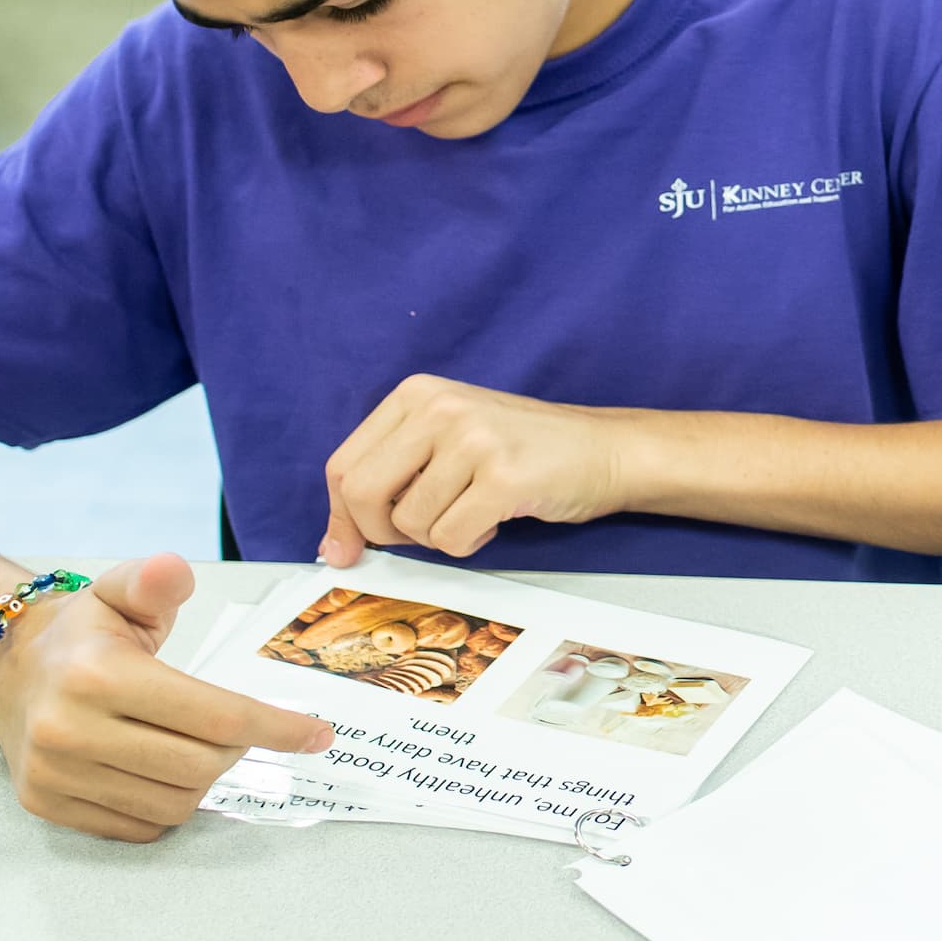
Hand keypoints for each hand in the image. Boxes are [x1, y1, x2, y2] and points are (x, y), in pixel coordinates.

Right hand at [0, 552, 335, 840]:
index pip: (214, 716)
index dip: (277, 728)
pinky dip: (165, 806)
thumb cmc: (84, 633)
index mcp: (97, 675)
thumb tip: (175, 570)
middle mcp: (68, 729)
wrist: (8, 668)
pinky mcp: (46, 805)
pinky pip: (139, 828)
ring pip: (172, 805)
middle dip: (234, 751)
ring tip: (191, 745)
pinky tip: (158, 771)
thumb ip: (154, 581)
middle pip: (199, 767)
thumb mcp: (117, 591)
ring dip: (201, 781)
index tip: (319, 735)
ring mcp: (54, 774)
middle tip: (232, 730)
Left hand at [322, 375, 626, 562]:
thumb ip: (392, 477)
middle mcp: (440, 408)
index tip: (348, 546)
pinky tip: (497, 518)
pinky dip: (470, 543)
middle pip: (362, 493)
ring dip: (440, 536)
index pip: (344, 465)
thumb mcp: (448, 441)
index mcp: (417, 393)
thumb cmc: (523, 451)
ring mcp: (473, 440)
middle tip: (419, 532)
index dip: (341, 516)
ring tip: (477, 510)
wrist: (606, 449)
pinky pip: (452, 539)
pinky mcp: (504, 477)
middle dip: (382, 532)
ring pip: (411, 524)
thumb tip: (335, 544)